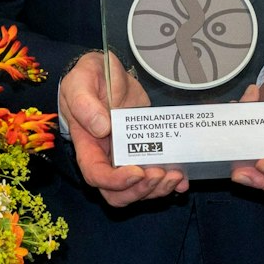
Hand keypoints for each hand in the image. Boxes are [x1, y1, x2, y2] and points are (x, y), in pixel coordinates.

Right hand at [59, 52, 185, 205]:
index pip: (96, 175)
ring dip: (158, 189)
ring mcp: (126, 155)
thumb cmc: (87, 78)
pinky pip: (155, 176)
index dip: (116, 181)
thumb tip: (102, 127)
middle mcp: (106, 157)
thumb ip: (85, 104)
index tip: (136, 172)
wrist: (106, 70)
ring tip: (175, 175)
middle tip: (159, 174)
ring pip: (138, 189)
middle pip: (118, 193)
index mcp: (87, 145)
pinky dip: (170, 184)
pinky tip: (183, 179)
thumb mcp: (80, 83)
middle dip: (140, 190)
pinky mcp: (146, 148)